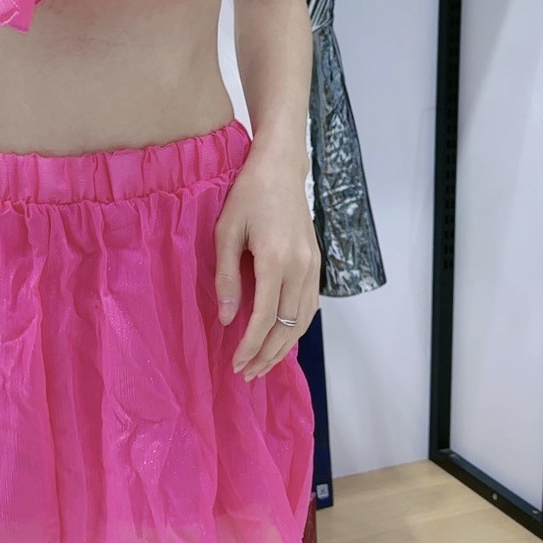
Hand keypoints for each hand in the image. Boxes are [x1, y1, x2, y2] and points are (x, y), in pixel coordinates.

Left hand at [213, 154, 320, 381]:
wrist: (280, 169)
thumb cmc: (247, 195)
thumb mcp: (226, 232)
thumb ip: (226, 277)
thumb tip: (225, 318)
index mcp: (276, 260)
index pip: (264, 318)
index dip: (250, 346)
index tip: (235, 364)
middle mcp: (300, 267)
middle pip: (288, 327)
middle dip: (267, 355)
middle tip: (246, 374)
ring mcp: (313, 266)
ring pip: (303, 321)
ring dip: (284, 347)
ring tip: (263, 365)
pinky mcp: (317, 263)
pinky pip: (310, 306)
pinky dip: (297, 328)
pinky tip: (282, 338)